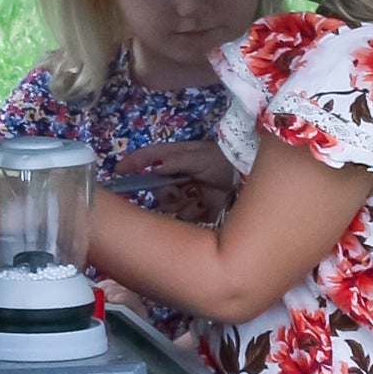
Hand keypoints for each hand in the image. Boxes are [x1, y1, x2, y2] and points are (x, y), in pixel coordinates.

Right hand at [106, 140, 235, 225]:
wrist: (253, 180)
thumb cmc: (227, 162)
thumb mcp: (202, 156)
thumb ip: (178, 161)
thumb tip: (154, 167)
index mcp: (177, 158)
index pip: (148, 157)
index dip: (132, 162)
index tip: (119, 171)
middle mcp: (179, 176)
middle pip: (156, 187)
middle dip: (165, 194)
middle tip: (178, 194)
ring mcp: (188, 192)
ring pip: (168, 205)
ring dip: (181, 204)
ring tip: (199, 201)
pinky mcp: (197, 209)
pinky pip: (183, 217)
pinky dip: (193, 213)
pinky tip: (206, 207)